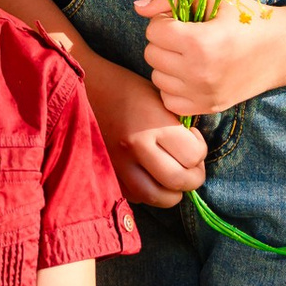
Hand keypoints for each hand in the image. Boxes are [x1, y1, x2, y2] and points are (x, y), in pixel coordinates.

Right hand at [86, 58, 207, 208]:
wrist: (85, 88)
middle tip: (191, 164)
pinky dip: (148, 192)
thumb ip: (179, 127)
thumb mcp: (160, 98)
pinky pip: (136, 197)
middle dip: (192, 177)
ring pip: (156, 198)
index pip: (193, 156)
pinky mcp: (106, 173)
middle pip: (177, 183)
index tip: (192, 138)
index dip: (200, 150)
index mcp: (153, 123)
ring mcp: (118, 164)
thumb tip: (196, 153)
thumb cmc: (127, 88)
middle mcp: (135, 147)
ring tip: (172, 175)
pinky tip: (149, 176)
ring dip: (171, 191)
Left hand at [135, 0, 285, 121]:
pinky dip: (175, 87)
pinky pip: (169, 100)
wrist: (284, 49)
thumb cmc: (248, 17)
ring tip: (190, 55)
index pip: (154, 30)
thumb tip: (137, 8)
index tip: (182, 20)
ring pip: (158, 77)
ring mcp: (203, 94)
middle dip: (164, 42)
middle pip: (151, 54)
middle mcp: (199, 72)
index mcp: (200, 41)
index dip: (166, 20)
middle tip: (186, 37)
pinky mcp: (208, 107)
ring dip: (168, 64)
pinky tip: (191, 74)